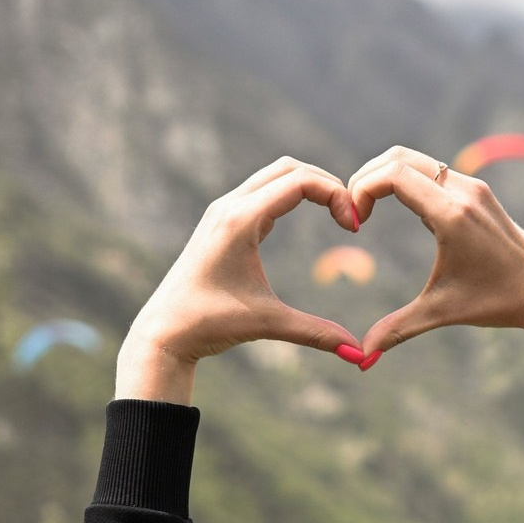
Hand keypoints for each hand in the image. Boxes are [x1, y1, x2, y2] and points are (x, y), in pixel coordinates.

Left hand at [116, 158, 364, 403]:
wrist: (164, 331)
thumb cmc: (210, 323)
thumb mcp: (268, 324)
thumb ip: (316, 333)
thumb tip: (359, 354)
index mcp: (240, 220)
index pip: (300, 181)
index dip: (336, 196)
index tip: (354, 228)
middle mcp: (230, 206)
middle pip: (290, 168)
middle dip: (327, 184)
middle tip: (351, 216)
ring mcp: (223, 210)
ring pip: (275, 174)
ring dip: (308, 185)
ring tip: (335, 212)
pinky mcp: (221, 221)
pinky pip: (262, 190)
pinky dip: (290, 193)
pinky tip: (307, 216)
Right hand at [348, 147, 523, 355]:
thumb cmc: (498, 302)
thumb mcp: (443, 313)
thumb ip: (399, 328)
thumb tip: (363, 355)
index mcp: (452, 215)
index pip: (394, 175)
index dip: (362, 189)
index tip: (355, 222)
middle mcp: (462, 191)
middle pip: (399, 158)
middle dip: (367, 178)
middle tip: (354, 212)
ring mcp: (472, 188)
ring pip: (416, 160)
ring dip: (387, 177)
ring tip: (370, 210)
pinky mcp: (478, 192)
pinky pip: (433, 172)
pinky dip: (408, 182)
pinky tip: (405, 215)